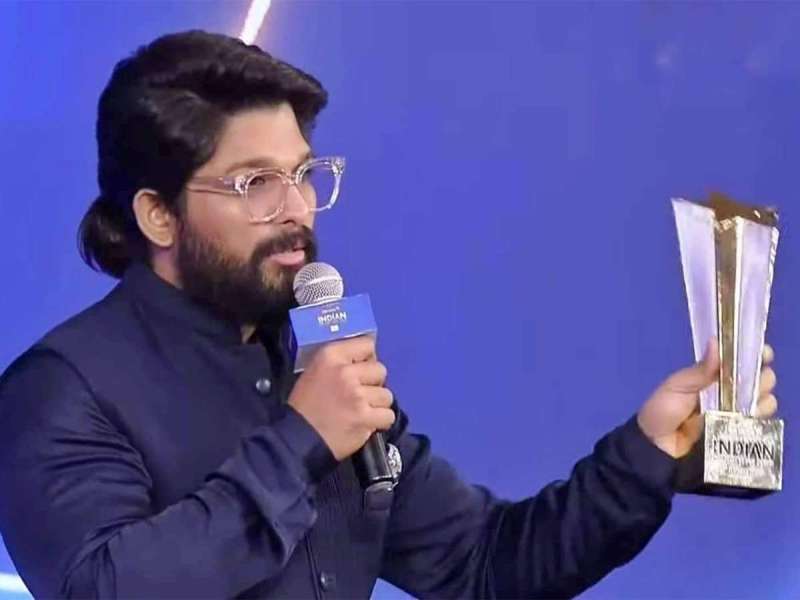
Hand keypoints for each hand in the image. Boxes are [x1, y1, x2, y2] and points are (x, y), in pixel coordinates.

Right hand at [288, 336, 394, 460]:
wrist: (298, 438)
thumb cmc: (305, 405)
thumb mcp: (315, 371)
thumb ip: (340, 363)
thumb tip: (367, 362)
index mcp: (331, 356)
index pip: (367, 344)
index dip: (368, 359)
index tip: (362, 371)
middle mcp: (345, 372)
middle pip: (380, 370)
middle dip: (374, 383)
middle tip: (361, 395)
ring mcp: (357, 395)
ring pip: (386, 395)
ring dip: (377, 405)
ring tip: (362, 412)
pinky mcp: (364, 417)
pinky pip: (388, 415)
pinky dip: (380, 421)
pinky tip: (367, 424)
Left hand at [637, 340, 778, 458]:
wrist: (656, 446)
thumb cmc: (662, 411)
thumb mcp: (677, 387)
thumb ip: (700, 370)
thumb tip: (716, 341)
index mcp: (710, 376)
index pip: (738, 361)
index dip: (754, 355)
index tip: (764, 354)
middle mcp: (726, 392)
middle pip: (757, 380)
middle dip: (763, 378)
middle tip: (757, 382)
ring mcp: (732, 413)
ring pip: (762, 400)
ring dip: (763, 398)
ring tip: (752, 402)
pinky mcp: (735, 432)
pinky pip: (757, 422)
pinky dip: (761, 417)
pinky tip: (754, 415)